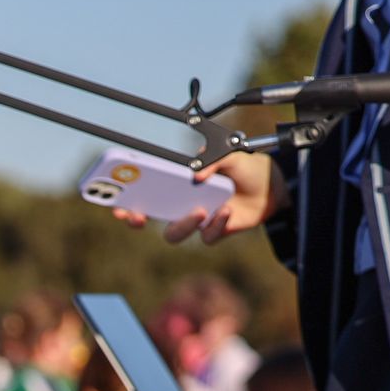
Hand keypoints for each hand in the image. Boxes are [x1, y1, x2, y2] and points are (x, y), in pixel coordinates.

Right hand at [114, 152, 286, 245]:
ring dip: (183, 225)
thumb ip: (213, 158)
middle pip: (149, 217)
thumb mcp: (232, 153)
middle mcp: (182, 202)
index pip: (146, 191)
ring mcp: (196, 219)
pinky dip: (216, 225)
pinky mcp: (214, 232)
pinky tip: (226, 212)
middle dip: (137, 219)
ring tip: (200, 211)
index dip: (127, 199)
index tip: (116, 202)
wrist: (273, 186)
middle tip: (139, 216)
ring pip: (174, 233)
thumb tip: (195, 174)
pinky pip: (206, 237)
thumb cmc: (248, 167)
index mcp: (180, 182)